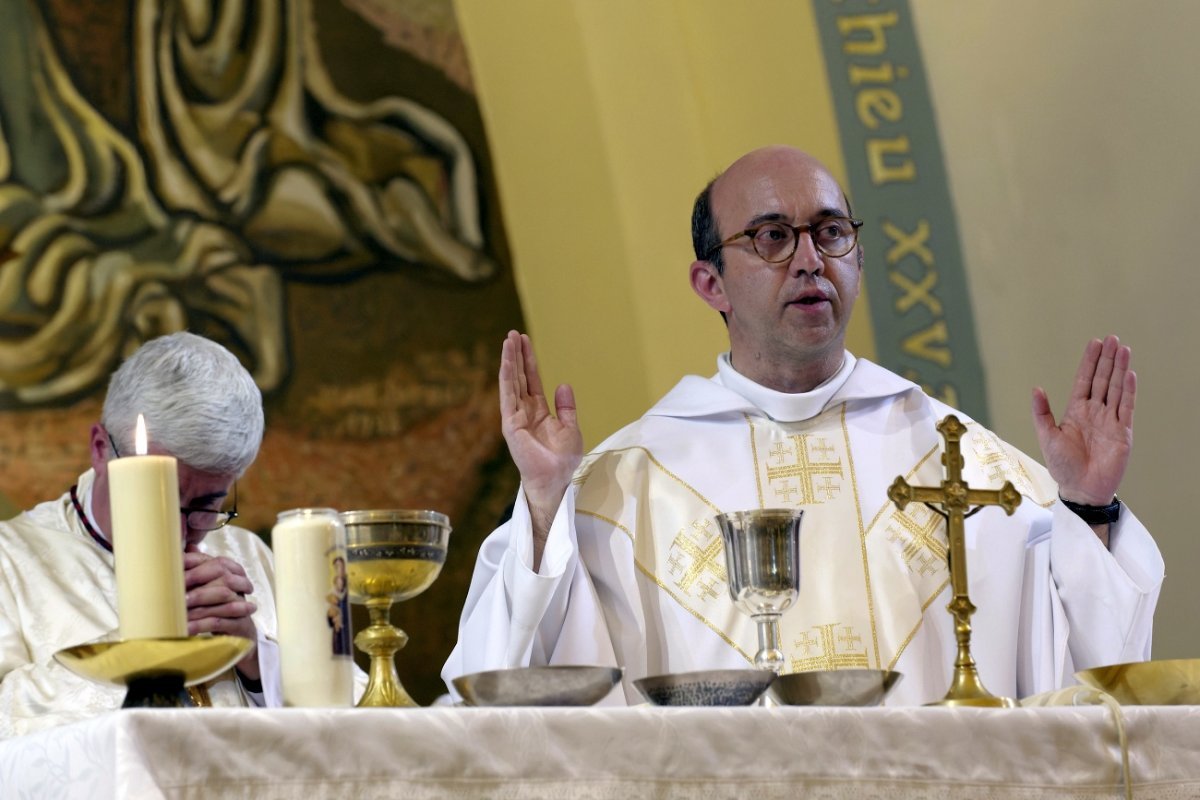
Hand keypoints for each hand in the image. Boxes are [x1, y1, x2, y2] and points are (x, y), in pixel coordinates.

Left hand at [184, 547, 260, 678]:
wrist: (242, 637)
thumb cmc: (220, 612)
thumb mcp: (209, 592)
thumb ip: (199, 572)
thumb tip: (186, 545)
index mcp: (232, 575)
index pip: (215, 561)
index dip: (196, 560)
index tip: (175, 566)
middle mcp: (239, 586)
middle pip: (220, 575)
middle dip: (194, 579)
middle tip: (174, 588)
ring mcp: (241, 604)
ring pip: (220, 596)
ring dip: (196, 603)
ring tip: (177, 611)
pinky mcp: (240, 624)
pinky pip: (218, 621)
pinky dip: (199, 624)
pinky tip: (185, 629)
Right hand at [499, 331, 582, 567]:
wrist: (555, 479)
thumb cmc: (562, 460)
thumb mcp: (570, 428)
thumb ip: (566, 407)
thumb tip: (562, 384)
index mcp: (538, 411)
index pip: (531, 380)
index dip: (528, 361)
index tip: (524, 341)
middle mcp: (524, 411)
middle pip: (518, 376)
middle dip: (516, 355)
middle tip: (513, 333)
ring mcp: (515, 416)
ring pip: (511, 382)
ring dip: (509, 361)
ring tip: (508, 340)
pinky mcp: (510, 423)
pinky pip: (508, 395)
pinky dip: (506, 377)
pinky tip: (506, 361)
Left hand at [1031, 335, 1135, 506]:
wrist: (1080, 489)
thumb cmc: (1062, 465)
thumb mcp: (1047, 436)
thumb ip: (1041, 412)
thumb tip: (1036, 388)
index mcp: (1076, 411)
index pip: (1084, 380)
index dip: (1089, 362)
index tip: (1095, 343)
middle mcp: (1095, 412)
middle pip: (1102, 380)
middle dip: (1107, 360)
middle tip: (1113, 338)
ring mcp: (1110, 420)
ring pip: (1116, 389)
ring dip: (1120, 369)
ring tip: (1124, 349)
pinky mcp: (1123, 432)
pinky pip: (1126, 407)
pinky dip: (1129, 391)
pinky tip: (1130, 374)